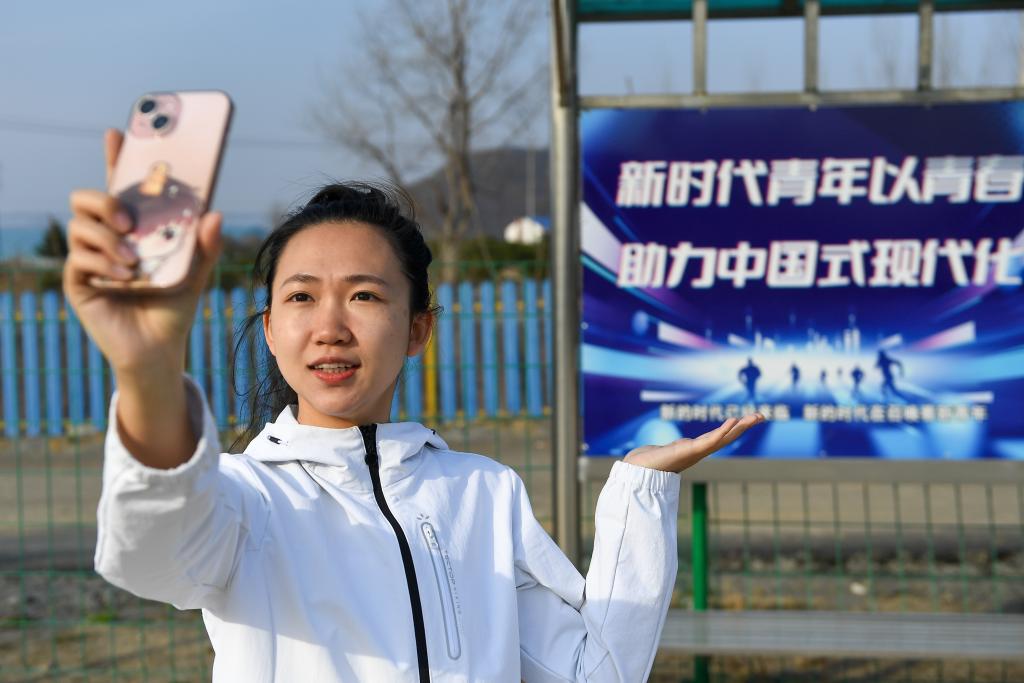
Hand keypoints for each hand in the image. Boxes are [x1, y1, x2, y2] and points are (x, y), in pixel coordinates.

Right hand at [63, 129, 223, 375]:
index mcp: (132, 228)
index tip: (118, 133)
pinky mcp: (79, 282)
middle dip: (105, 200)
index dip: (115, 158)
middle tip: (129, 217)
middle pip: (86, 198)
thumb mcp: (196, 274)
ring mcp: (89, 258)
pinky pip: (79, 259)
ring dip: (108, 238)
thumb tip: (215, 214)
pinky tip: (126, 278)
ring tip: (133, 260)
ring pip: (80, 227)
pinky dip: (104, 265)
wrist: (160, 349)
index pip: (118, 185)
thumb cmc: (175, 308)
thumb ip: (205, 246)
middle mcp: (105, 237)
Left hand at [622, 413, 765, 473]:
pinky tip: (734, 421)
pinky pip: (710, 440)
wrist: (637, 471)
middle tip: (762, 416)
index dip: (734, 429)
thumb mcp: (669, 451)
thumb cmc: (650, 462)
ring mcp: (695, 452)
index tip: (747, 419)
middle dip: (744, 427)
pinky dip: (723, 431)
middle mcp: (699, 451)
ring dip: (740, 427)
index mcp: (696, 450)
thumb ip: (677, 449)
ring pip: (723, 438)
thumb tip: (678, 447)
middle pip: (727, 437)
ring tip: (754, 417)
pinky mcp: (688, 451)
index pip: (720, 437)